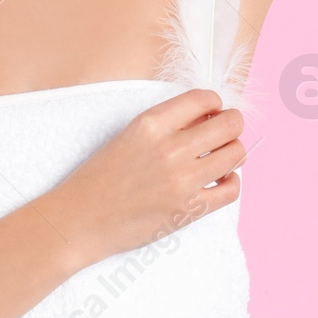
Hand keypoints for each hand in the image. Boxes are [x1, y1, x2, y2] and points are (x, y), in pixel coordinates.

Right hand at [40, 88, 246, 268]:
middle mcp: (169, 148)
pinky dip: (231, 182)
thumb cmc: (102, 177)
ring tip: (223, 157)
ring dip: (234, 152)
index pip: (203, 98)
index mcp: (150, 123)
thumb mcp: (129, 136)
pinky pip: (231, 189)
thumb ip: (167, 124)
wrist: (81, 219)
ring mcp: (181, 180)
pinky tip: (220, 181)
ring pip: (236, 154)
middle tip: (226, 132)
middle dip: (233, 124)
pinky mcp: (188, 210)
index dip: (215, 102)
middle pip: (228, 124)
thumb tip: (209, 117)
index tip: (214, 111)